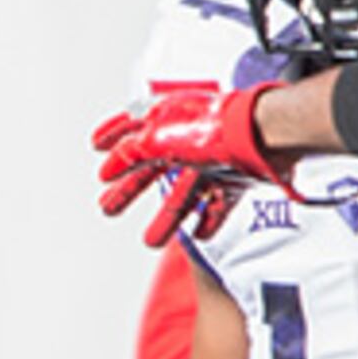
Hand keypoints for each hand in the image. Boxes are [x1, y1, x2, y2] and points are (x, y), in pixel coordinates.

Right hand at [93, 84, 273, 247]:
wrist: (262, 137)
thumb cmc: (213, 127)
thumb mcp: (155, 138)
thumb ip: (130, 151)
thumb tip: (113, 159)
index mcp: (169, 118)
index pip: (133, 124)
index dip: (112, 136)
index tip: (96, 147)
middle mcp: (189, 137)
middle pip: (152, 168)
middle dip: (129, 190)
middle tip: (109, 207)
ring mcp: (212, 158)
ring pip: (183, 193)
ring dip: (167, 218)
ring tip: (151, 240)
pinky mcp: (235, 177)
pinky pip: (218, 203)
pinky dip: (208, 220)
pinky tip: (199, 234)